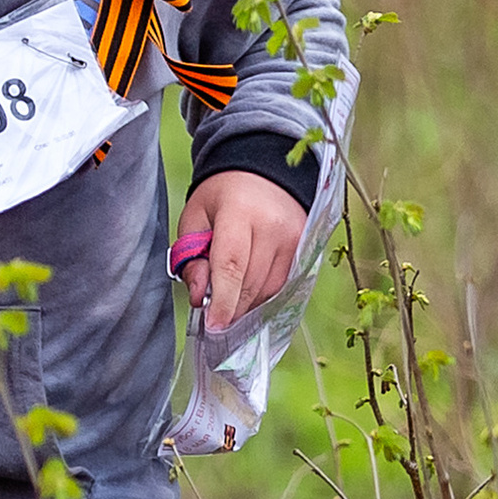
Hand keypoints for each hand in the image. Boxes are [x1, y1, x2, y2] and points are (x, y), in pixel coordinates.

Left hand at [176, 172, 306, 328]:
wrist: (261, 172)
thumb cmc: (222, 195)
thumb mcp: (194, 218)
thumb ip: (191, 258)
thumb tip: (200, 297)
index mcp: (239, 211)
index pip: (231, 265)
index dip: (222, 301)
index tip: (212, 326)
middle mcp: (273, 224)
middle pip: (251, 283)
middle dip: (230, 308)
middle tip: (213, 317)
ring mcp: (294, 236)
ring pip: (268, 289)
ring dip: (246, 304)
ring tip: (229, 299)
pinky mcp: (306, 246)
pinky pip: (282, 284)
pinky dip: (262, 295)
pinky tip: (248, 291)